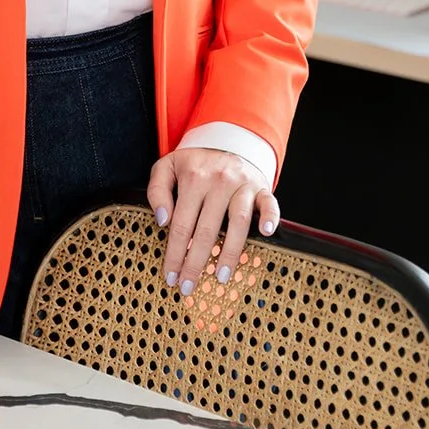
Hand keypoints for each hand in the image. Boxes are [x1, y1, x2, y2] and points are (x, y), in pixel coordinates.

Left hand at [147, 148, 279, 297]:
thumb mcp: (167, 167)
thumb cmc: (195, 163)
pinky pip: (269, 203)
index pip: (182, 224)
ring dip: (230, 252)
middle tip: (188, 287)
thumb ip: (157, 190)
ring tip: (219, 276)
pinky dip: (270, 217)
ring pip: (238, 222)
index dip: (175, 253)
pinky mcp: (261, 187)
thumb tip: (162, 220)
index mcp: (194, 178)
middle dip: (196, 263)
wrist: (227, 140)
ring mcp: (242, 184)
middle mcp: (219, 181)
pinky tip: (266, 233)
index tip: (170, 276)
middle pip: (207, 229)